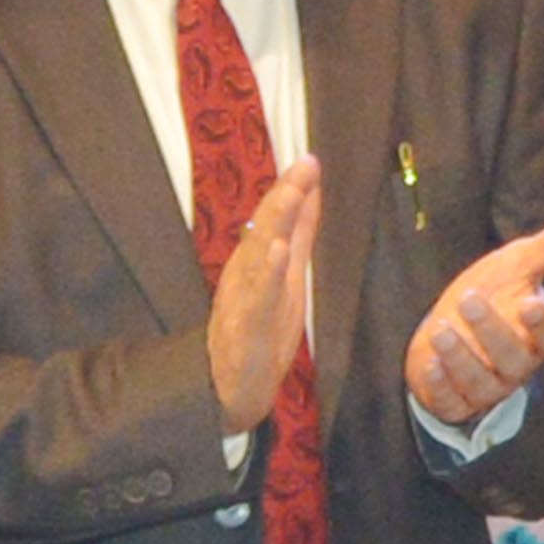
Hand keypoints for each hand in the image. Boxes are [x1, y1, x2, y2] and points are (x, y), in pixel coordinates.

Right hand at [204, 158, 324, 433]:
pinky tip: (277, 252)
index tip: (311, 159)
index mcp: (257, 260)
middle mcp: (247, 272)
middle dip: (284, 196)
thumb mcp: (283, 273)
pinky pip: (258, 298)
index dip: (291, 188)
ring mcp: (245, 298)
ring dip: (274, 225)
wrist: (232, 384)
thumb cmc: (258, 325)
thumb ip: (297, 233)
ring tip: (291, 196)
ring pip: (258, 257)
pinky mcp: (247, 326)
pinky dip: (267, 275)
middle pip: (265, 228)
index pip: (275, 218)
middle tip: (304, 166)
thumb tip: (309, 192)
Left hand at [402, 210, 543, 428]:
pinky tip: (429, 364)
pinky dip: (439, 385)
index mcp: (536, 335)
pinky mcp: (454, 402)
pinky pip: (451, 402)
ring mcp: (485, 387)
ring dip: (460, 357)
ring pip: (480, 382)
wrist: (443, 325)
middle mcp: (515, 365)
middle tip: (469, 298)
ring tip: (441, 328)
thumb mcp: (517, 264)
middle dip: (491, 330)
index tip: (530, 302)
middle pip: (513, 357)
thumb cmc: (489, 294)